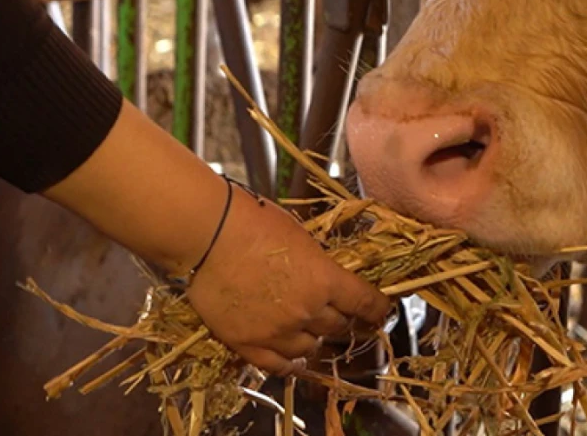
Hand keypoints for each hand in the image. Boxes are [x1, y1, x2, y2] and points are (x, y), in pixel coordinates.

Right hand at [42, 100, 390, 374]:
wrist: (206, 235)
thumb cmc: (251, 221)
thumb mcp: (299, 235)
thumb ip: (319, 262)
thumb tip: (329, 273)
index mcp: (325, 279)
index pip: (365, 303)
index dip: (377, 308)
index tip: (380, 310)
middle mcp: (307, 311)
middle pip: (340, 329)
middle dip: (348, 323)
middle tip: (350, 321)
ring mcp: (277, 332)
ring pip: (312, 348)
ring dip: (318, 340)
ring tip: (318, 334)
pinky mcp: (249, 344)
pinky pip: (280, 365)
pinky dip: (292, 361)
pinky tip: (296, 356)